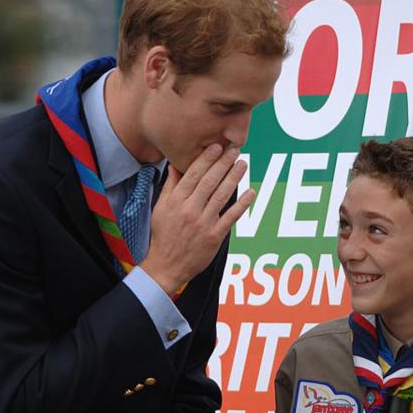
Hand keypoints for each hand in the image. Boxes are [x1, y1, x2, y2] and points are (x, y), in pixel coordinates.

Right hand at [140, 144, 255, 294]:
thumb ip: (170, 186)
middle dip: (223, 164)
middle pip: (210, 182)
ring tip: (243, 165)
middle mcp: (190, 210)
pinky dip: (242, 204)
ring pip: (222, 195)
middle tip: (234, 150)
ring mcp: (203, 223)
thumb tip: (175, 165)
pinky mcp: (214, 236)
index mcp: (176, 201)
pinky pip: (231, 217)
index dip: (206, 159)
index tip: (217, 147)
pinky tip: (251, 192)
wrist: (166, 266)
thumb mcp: (160, 208)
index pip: (193, 175)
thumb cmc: (163, 235)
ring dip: (234, 178)